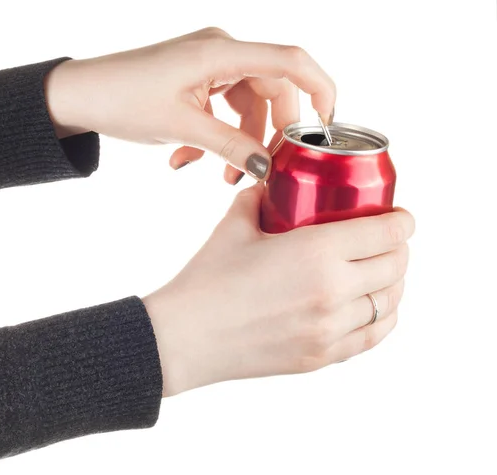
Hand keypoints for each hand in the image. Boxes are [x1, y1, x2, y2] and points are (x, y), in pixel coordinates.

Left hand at [45, 27, 335, 183]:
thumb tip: (267, 167)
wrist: (80, 96)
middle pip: (271, 92)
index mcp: (220, 51)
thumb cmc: (122, 99)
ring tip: (215, 176)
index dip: (320, 88)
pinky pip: (221, 111)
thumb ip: (230, 145)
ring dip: (235, 144)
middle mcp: (220, 52)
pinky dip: (212, 139)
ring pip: (245, 108)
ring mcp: (208, 67)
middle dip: (266, 136)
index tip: (329, 125)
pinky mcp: (196, 82)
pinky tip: (184, 161)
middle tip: (258, 170)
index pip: (290, 61)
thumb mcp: (181, 126)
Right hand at [143, 185, 414, 396]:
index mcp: (316, 252)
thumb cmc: (206, 280)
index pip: (386, 233)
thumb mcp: (234, 226)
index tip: (401, 216)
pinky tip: (373, 306)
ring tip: (381, 271)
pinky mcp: (322, 357)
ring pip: (390, 302)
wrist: (184, 337)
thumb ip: (259, 198)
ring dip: (393, 282)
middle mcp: (333, 292)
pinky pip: (373, 336)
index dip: (402, 221)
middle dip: (399, 247)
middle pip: (396, 266)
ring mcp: (330, 330)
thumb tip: (272, 185)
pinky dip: (383, 316)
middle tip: (387, 240)